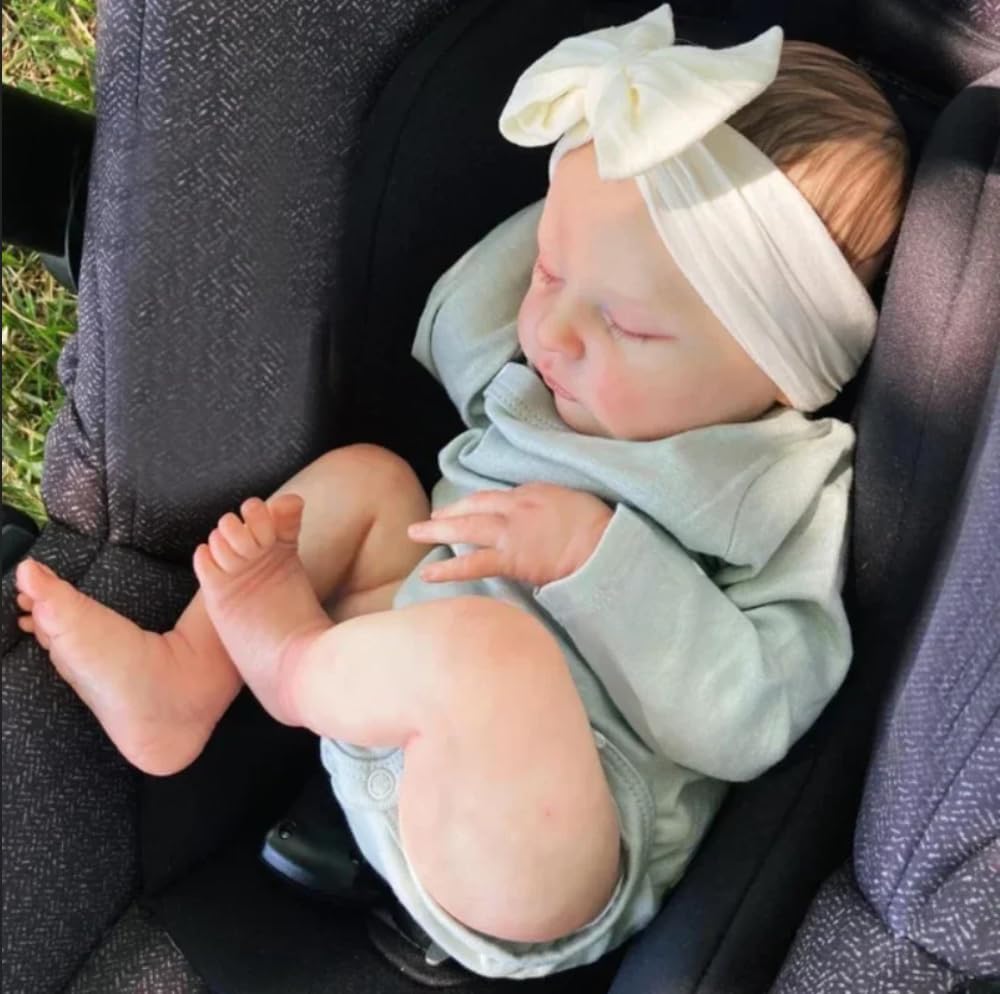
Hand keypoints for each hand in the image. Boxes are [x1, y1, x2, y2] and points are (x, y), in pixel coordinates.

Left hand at [407, 483, 612, 587]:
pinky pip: (472, 562)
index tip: (460, 510)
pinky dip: (448, 568)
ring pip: (466, 528)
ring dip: (437, 531)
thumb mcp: (571, 502)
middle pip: (473, 506)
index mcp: (531, 492)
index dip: (472, 503)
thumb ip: (549, 506)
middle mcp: (516, 507)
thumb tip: (540, 517)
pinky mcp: (511, 557)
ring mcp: (511, 532)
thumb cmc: (598, 526)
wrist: (604, 544)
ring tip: (416, 534)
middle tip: (428, 520)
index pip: (493, 497)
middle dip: (448, 512)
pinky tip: (429, 574)